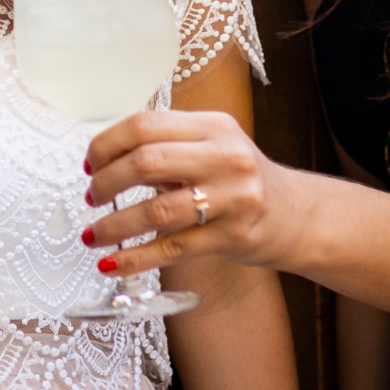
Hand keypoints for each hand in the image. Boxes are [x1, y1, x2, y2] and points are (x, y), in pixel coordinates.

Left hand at [84, 109, 303, 274]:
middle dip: (107, 182)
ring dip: (114, 226)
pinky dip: (135, 259)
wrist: (298, 215)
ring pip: (157, 211)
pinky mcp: (233, 237)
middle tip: (92, 196)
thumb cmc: (239, 178)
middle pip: (147, 162)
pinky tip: (112, 264)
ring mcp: (233, 198)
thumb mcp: (212, 145)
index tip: (91, 164)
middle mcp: (225, 157)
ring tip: (93, 234)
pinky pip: (173, 248)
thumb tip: (103, 158)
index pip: (145, 125)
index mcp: (212, 126)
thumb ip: (167, 143)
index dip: (108, 145)